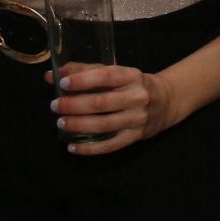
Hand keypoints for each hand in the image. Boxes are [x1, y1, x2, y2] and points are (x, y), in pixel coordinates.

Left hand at [49, 63, 179, 154]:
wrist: (166, 102)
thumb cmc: (133, 85)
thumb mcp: (116, 73)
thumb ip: (85, 72)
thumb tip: (52, 75)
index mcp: (131, 76)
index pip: (106, 76)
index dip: (83, 80)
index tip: (63, 83)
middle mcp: (137, 97)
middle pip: (102, 102)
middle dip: (74, 105)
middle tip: (55, 106)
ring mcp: (137, 119)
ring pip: (104, 125)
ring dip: (79, 125)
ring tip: (61, 123)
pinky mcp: (136, 137)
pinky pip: (110, 145)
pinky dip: (90, 148)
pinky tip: (72, 147)